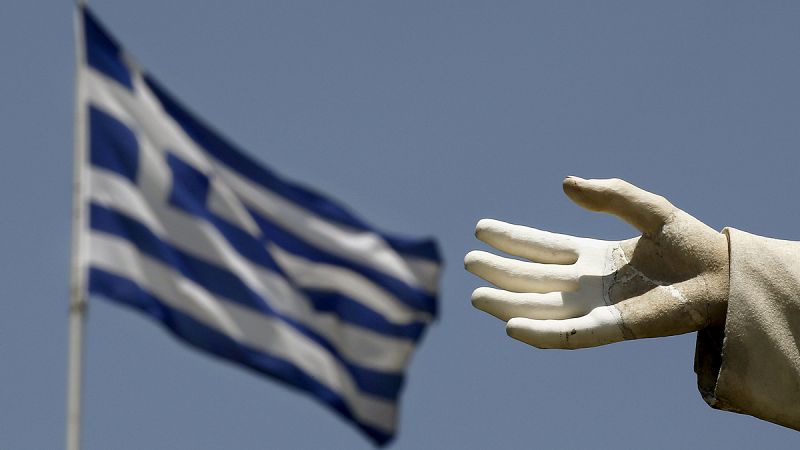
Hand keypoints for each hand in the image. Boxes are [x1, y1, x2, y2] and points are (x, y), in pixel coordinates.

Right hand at [465, 177, 728, 348]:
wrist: (722, 275)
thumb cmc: (689, 241)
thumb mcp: (647, 208)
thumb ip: (609, 195)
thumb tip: (565, 184)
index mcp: (593, 255)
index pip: (541, 247)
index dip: (511, 239)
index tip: (481, 229)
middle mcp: (588, 283)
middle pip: (533, 278)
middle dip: (500, 271)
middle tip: (467, 262)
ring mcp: (597, 307)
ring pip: (541, 308)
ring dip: (509, 304)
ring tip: (477, 296)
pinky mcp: (613, 328)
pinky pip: (569, 334)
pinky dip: (541, 333)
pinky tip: (512, 327)